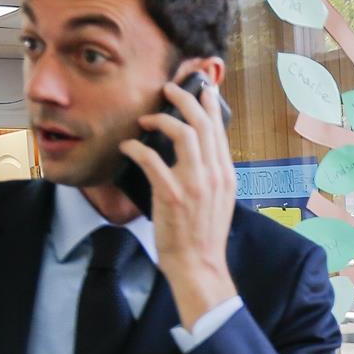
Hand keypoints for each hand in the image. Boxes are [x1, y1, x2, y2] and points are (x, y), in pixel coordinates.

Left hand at [119, 76, 237, 329]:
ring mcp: (194, 184)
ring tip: (147, 116)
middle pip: (201, 122)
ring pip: (182, 133)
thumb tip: (198, 152)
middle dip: (184, 98)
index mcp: (226, 175)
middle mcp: (214, 174)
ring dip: (162, 118)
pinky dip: (136, 147)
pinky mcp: (172, 194)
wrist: (198, 266)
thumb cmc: (202, 237)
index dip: (209, 104)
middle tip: (168, 89)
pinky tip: (127, 146)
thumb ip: (212, 175)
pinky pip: (151, 159)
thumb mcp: (219, 201)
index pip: (218, 129)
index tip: (202, 87)